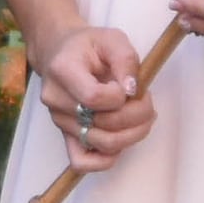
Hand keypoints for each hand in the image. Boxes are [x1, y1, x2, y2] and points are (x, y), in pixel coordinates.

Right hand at [32, 23, 152, 172]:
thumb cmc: (88, 46)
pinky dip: (106, 159)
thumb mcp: (112, 39)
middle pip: (103, 125)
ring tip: (142, 118)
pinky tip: (120, 141)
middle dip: (137, 116)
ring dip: (132, 134)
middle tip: (147, 101)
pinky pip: (81, 162)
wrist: (59, 53)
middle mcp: (56, 99)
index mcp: (63, 70)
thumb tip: (131, 91)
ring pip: (102, 144)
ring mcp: (59, 121)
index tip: (129, 86)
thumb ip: (126, 60)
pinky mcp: (65, 136)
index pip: (94, 98)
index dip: (121, 97)